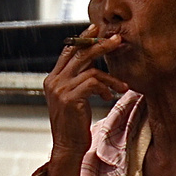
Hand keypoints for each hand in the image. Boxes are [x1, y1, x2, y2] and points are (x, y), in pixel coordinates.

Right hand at [39, 26, 127, 175]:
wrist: (68, 146)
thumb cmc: (74, 124)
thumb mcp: (74, 98)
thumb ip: (79, 82)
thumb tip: (94, 66)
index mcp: (52, 79)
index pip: (68, 51)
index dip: (83, 38)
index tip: (96, 29)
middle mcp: (53, 81)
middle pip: (79, 53)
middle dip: (100, 44)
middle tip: (117, 40)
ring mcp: (60, 89)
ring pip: (89, 68)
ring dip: (110, 77)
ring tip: (123, 86)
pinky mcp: (70, 98)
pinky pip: (94, 82)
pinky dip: (106, 88)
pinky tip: (110, 97)